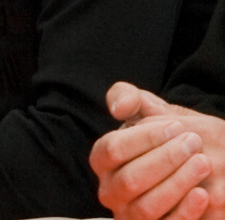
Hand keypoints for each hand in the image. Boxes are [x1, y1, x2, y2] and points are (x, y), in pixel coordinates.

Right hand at [90, 81, 224, 219]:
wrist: (182, 159)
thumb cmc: (159, 134)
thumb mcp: (144, 108)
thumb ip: (126, 96)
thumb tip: (119, 107)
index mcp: (102, 159)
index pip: (114, 149)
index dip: (145, 138)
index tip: (176, 127)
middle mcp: (110, 191)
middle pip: (130, 180)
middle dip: (165, 160)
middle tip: (193, 143)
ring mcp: (129, 216)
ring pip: (147, 208)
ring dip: (177, 185)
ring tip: (202, 163)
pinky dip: (184, 212)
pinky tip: (202, 194)